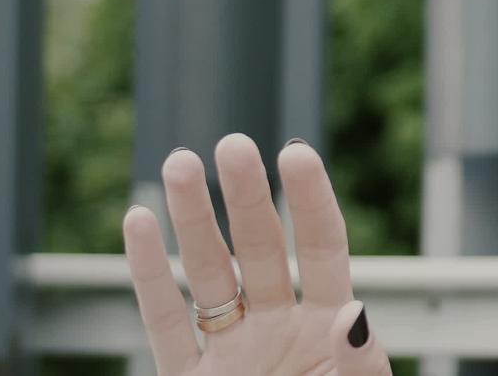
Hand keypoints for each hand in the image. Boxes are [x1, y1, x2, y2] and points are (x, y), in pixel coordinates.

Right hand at [122, 134, 391, 374]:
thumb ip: (359, 362)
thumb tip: (353, 314)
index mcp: (328, 326)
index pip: (322, 248)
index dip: (310, 201)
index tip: (296, 153)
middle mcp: (277, 329)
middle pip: (260, 248)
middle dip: (246, 196)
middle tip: (233, 144)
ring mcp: (230, 353)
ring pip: (207, 273)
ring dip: (193, 219)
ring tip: (180, 161)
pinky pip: (165, 323)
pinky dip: (147, 275)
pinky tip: (138, 220)